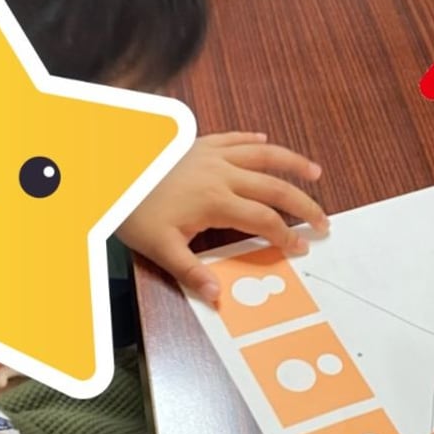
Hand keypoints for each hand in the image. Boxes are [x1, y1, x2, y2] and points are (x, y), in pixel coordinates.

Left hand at [116, 132, 327, 301]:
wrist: (111, 172)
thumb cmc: (133, 212)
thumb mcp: (160, 248)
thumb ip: (191, 272)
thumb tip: (218, 296)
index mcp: (216, 201)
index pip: (264, 220)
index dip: (287, 235)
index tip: (302, 247)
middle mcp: (221, 173)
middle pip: (274, 187)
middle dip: (303, 204)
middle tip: (323, 220)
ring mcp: (211, 154)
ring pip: (262, 154)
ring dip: (291, 162)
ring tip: (315, 171)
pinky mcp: (199, 143)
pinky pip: (234, 137)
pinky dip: (253, 140)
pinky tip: (265, 140)